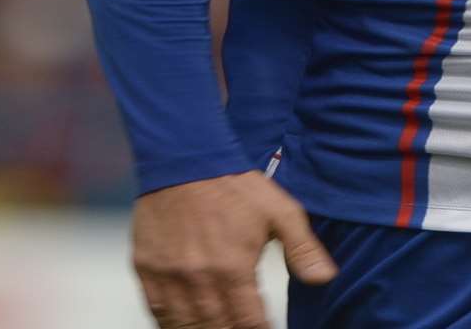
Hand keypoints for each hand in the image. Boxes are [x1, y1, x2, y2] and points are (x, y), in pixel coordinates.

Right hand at [131, 170, 338, 328]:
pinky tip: (187, 324)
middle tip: (243, 328)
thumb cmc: (234, 185)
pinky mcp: (146, 270)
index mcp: (233, 269)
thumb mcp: (280, 211)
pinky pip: (157, 312)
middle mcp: (198, 279)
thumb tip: (324, 278)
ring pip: (185, 326)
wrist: (184, 158)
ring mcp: (168, 278)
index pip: (249, 323)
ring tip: (219, 328)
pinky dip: (173, 324)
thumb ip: (303, 248)